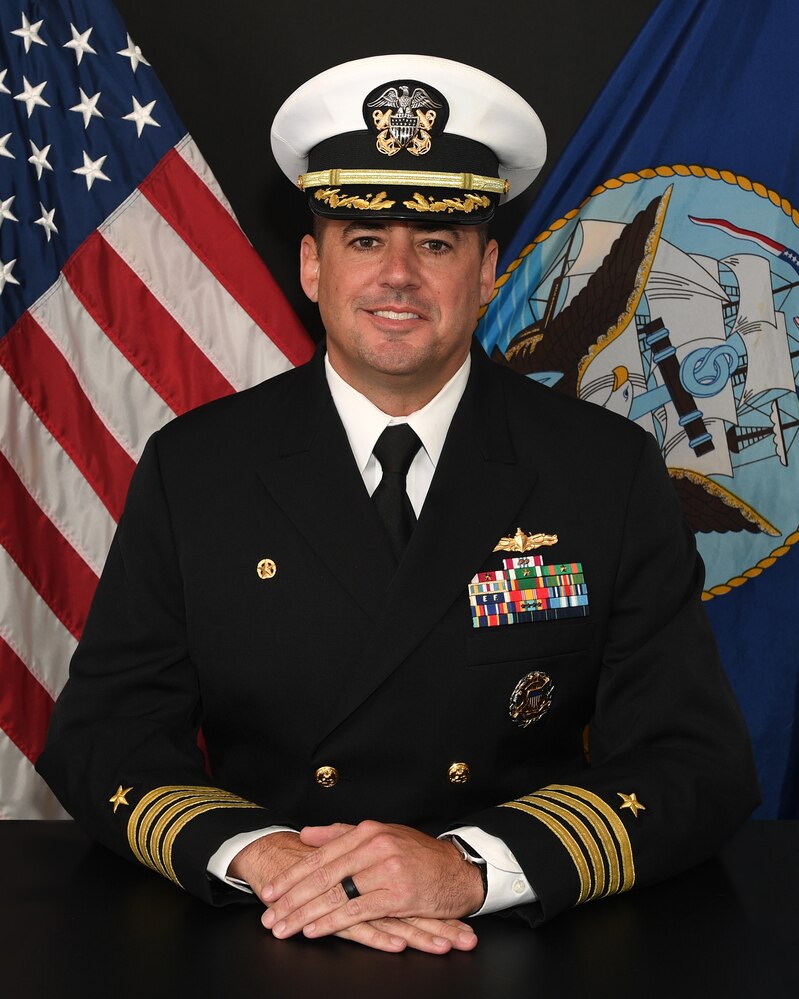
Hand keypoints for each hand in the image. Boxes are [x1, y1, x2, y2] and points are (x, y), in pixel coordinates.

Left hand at [259, 821, 483, 946]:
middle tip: (269, 915)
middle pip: (323, 876)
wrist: (459, 869)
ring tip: (283, 927)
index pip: (321, 854)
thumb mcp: (381, 835)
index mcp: (367, 831)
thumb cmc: (418, 855)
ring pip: (336, 895)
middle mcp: (375, 846)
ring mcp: (387, 870)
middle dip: (291, 898)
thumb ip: (341, 833)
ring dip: (305, 915)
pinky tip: (313, 930)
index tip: (270, 890)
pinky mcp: (398, 895)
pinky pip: (357, 910)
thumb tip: (306, 833)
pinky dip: (332, 922)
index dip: (292, 874)